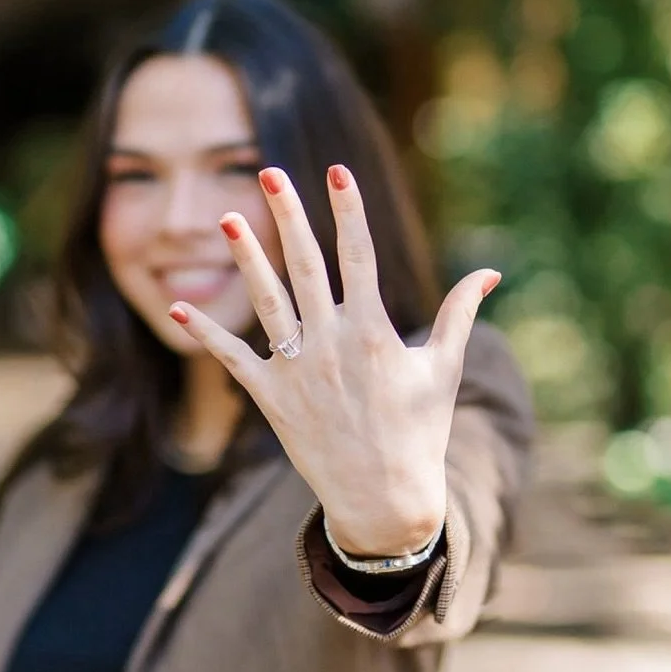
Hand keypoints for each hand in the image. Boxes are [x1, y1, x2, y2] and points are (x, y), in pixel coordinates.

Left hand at [168, 164, 500, 556]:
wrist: (383, 501)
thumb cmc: (418, 433)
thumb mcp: (443, 369)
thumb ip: (459, 314)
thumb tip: (491, 272)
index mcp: (374, 331)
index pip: (358, 255)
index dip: (347, 210)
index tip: (335, 171)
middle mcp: (332, 344)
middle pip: (305, 265)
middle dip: (287, 215)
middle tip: (268, 172)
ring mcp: (298, 371)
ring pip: (266, 301)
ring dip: (245, 257)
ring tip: (225, 217)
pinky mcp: (271, 399)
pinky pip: (232, 359)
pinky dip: (206, 334)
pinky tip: (179, 307)